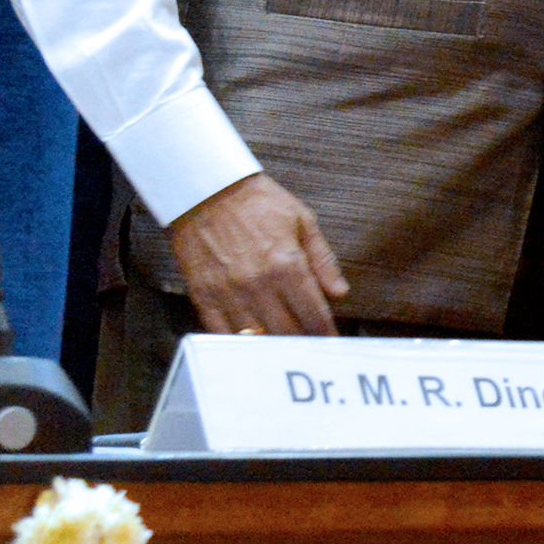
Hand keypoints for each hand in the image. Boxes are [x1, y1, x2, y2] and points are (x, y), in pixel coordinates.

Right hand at [166, 173, 348, 336]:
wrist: (206, 190)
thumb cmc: (259, 203)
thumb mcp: (303, 221)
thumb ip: (323, 260)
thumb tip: (340, 292)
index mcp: (287, 265)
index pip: (313, 314)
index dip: (325, 335)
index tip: (331, 344)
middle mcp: (258, 284)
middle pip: (287, 332)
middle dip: (303, 345)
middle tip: (312, 351)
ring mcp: (228, 293)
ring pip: (255, 338)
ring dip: (273, 349)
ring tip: (285, 353)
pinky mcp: (203, 296)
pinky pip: (220, 333)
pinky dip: (238, 344)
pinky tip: (251, 348)